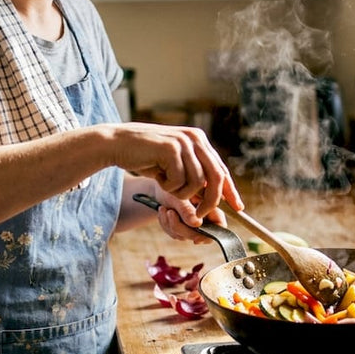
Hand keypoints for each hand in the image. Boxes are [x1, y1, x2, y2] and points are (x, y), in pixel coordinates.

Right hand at [108, 123, 242, 222]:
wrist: (116, 143)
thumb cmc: (144, 157)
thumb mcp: (173, 165)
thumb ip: (193, 175)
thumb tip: (213, 199)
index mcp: (199, 140)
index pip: (221, 168)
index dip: (231, 190)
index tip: (238, 207)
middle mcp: (195, 138)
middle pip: (216, 176)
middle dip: (210, 201)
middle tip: (200, 215)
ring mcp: (184, 142)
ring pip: (196, 182)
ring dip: (180, 192)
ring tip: (165, 183)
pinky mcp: (172, 148)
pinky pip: (179, 180)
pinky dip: (168, 186)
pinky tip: (157, 175)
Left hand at [151, 190, 225, 244]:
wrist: (159, 186)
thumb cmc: (171, 186)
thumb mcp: (178, 196)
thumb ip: (187, 210)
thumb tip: (197, 224)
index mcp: (210, 204)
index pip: (219, 224)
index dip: (211, 233)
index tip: (196, 239)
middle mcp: (204, 215)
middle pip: (200, 234)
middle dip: (182, 228)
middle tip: (170, 213)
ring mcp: (193, 223)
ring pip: (185, 236)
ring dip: (171, 225)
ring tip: (164, 208)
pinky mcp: (182, 227)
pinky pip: (176, 234)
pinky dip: (166, 224)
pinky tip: (162, 211)